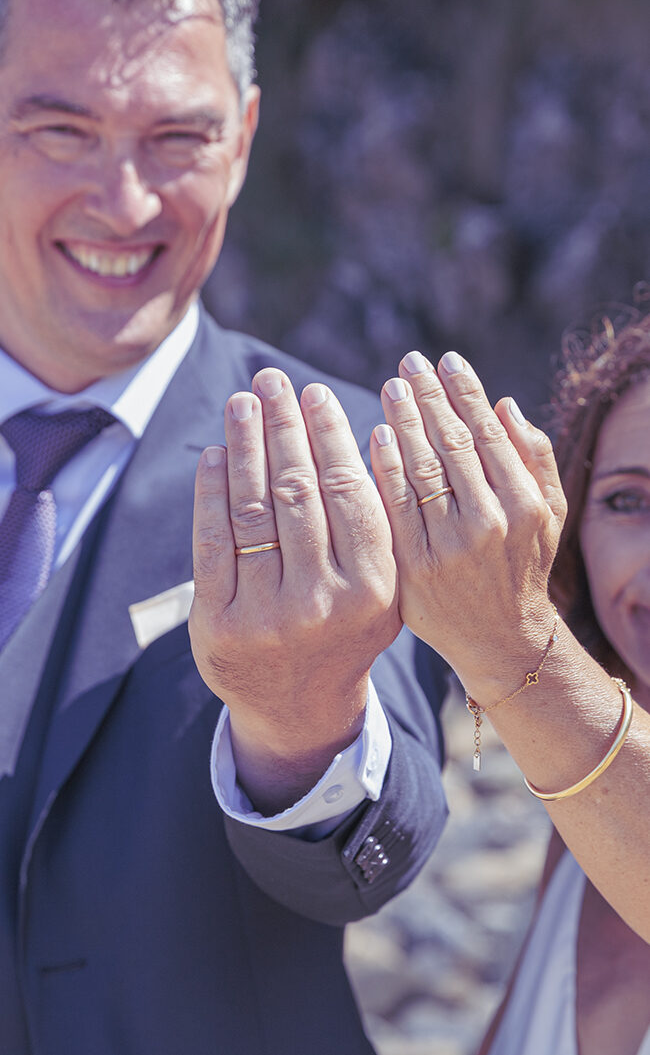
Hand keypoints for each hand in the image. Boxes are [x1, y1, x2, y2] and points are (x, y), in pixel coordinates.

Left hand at [189, 368, 399, 811]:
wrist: (299, 705)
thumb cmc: (347, 625)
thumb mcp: (382, 583)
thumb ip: (377, 519)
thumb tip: (359, 428)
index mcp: (374, 587)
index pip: (348, 491)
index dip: (329, 435)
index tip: (315, 394)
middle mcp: (322, 603)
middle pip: (297, 492)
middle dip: (282, 427)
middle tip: (271, 381)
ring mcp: (267, 617)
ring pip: (252, 510)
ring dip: (244, 445)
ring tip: (241, 403)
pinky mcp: (218, 624)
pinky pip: (212, 542)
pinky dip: (211, 491)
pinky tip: (215, 454)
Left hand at [370, 350, 566, 704]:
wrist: (500, 639)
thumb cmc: (523, 564)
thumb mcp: (548, 513)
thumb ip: (533, 456)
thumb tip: (504, 403)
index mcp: (523, 504)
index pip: (488, 433)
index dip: (464, 391)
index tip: (446, 359)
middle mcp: (488, 523)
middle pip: (451, 443)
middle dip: (429, 396)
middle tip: (409, 362)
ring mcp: (448, 547)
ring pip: (420, 468)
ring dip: (404, 421)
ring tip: (393, 388)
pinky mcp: (413, 567)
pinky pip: (393, 505)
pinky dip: (384, 466)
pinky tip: (376, 435)